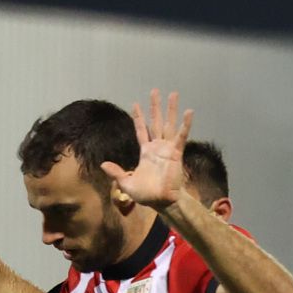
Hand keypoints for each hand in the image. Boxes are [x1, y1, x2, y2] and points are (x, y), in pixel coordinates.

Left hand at [102, 89, 190, 209]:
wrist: (161, 201)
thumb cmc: (145, 194)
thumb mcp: (126, 183)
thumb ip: (116, 172)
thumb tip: (103, 164)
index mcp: (145, 152)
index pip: (141, 130)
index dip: (139, 118)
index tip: (135, 104)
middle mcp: (157, 147)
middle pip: (156, 122)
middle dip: (155, 107)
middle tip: (155, 91)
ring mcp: (167, 149)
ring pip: (169, 124)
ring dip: (171, 109)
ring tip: (173, 94)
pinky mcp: (176, 153)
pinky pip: (182, 136)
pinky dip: (186, 125)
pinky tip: (189, 112)